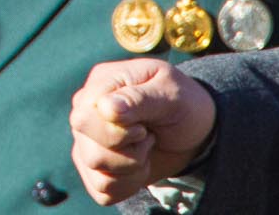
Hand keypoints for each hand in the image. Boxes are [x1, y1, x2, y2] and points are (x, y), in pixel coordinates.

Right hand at [68, 58, 216, 204]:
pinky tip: (139, 166)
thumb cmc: (183, 105)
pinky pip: (100, 190)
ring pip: (95, 172)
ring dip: (131, 168)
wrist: (195, 132)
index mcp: (99, 87)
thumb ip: (138, 99)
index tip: (144, 128)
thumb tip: (106, 108)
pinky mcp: (96, 167)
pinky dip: (127, 185)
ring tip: (146, 149)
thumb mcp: (171, 94)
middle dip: (128, 155)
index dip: (118, 134)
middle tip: (147, 137)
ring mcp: (87, 141)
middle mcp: (86, 113)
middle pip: (89, 153)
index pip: (84, 120)